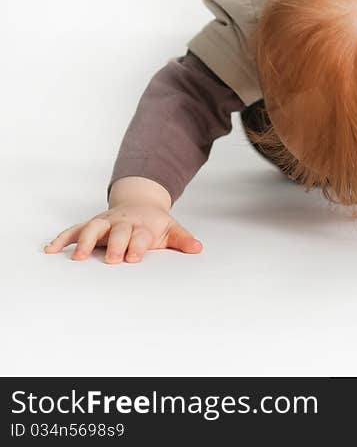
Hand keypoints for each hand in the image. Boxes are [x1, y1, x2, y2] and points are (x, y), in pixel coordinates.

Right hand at [44, 176, 201, 263]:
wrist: (140, 203)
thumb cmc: (155, 223)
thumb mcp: (171, 229)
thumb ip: (182, 240)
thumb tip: (197, 248)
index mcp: (143, 225)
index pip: (140, 236)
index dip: (137, 245)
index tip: (133, 257)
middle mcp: (122, 223)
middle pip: (117, 232)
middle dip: (114, 245)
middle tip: (111, 259)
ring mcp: (105, 223)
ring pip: (93, 229)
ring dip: (85, 242)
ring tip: (76, 257)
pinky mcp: (91, 225)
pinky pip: (75, 230)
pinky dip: (63, 239)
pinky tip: (51, 249)